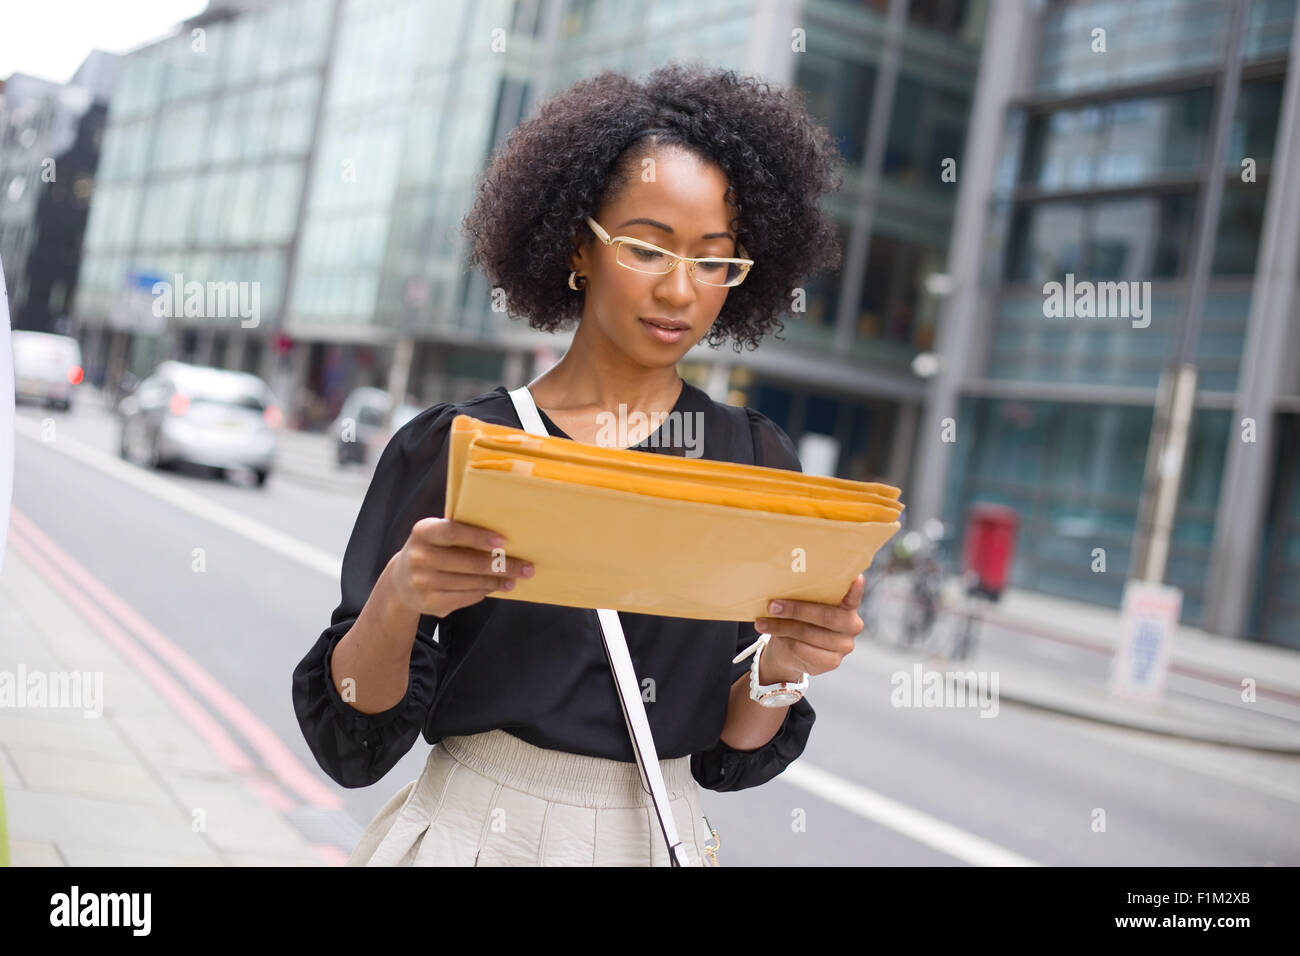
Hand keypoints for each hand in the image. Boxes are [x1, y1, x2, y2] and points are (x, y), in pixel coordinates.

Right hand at [388, 517, 533, 617]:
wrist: (400, 581)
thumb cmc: (431, 550)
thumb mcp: (435, 535)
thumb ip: (459, 533)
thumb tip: (504, 541)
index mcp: (422, 532)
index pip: (452, 533)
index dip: (478, 537)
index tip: (503, 541)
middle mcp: (419, 557)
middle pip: (468, 562)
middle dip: (501, 565)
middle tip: (526, 567)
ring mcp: (422, 582)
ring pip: (470, 582)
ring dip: (496, 581)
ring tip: (514, 579)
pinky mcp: (429, 603)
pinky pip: (465, 597)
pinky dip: (483, 592)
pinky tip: (494, 587)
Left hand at [752, 574, 865, 684]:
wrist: (791, 651)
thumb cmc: (798, 619)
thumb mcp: (803, 604)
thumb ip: (805, 595)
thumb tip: (785, 580)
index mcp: (849, 606)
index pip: (854, 597)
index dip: (856, 589)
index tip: (856, 578)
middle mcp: (852, 625)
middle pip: (826, 616)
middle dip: (796, 610)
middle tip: (772, 605)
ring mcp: (845, 646)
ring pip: (809, 633)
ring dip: (781, 627)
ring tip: (761, 622)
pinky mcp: (833, 662)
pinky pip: (804, 650)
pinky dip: (785, 641)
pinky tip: (772, 635)